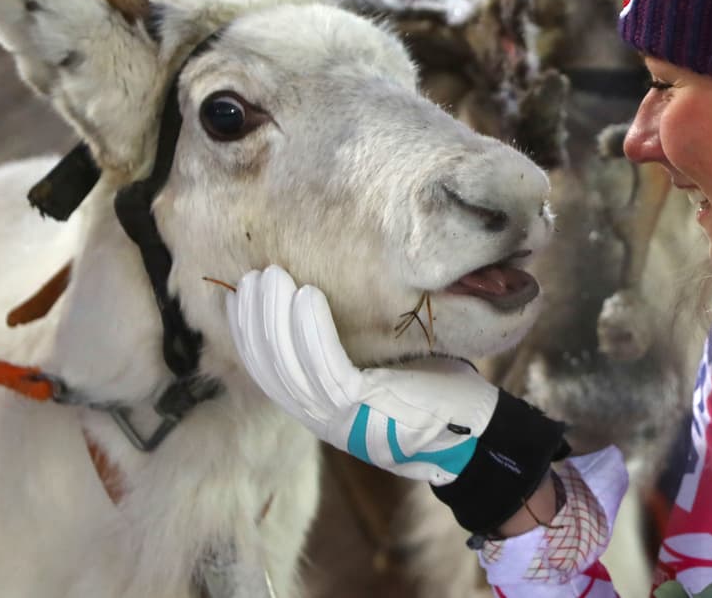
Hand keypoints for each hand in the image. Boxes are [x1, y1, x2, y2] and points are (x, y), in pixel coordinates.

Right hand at [227, 265, 569, 532]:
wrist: (473, 434)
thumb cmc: (433, 395)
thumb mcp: (382, 370)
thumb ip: (353, 349)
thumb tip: (331, 298)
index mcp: (322, 410)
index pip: (268, 373)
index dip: (248, 335)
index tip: (238, 296)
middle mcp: (321, 418)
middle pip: (271, 368)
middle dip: (255, 319)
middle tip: (251, 277)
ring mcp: (337, 417)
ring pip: (290, 366)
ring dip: (276, 318)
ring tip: (272, 278)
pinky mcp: (360, 408)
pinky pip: (326, 366)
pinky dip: (312, 330)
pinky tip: (307, 295)